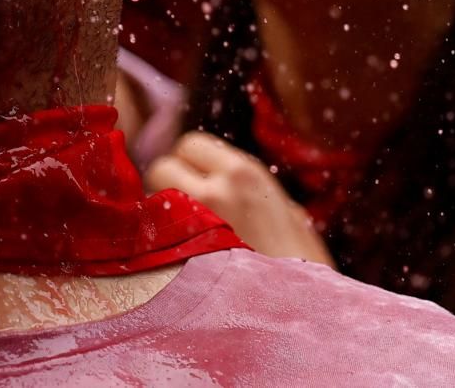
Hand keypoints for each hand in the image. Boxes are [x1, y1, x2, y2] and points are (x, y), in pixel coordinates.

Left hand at [145, 131, 334, 265]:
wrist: (301, 311)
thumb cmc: (303, 266)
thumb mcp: (290, 216)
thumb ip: (255, 194)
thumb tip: (234, 188)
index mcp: (245, 173)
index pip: (191, 144)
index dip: (189, 161)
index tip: (196, 181)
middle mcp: (214, 188)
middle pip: (162, 165)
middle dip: (167, 182)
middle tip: (183, 208)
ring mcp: (194, 221)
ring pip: (151, 198)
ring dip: (160, 211)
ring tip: (182, 232)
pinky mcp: (178, 254)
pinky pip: (152, 234)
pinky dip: (157, 238)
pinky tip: (176, 254)